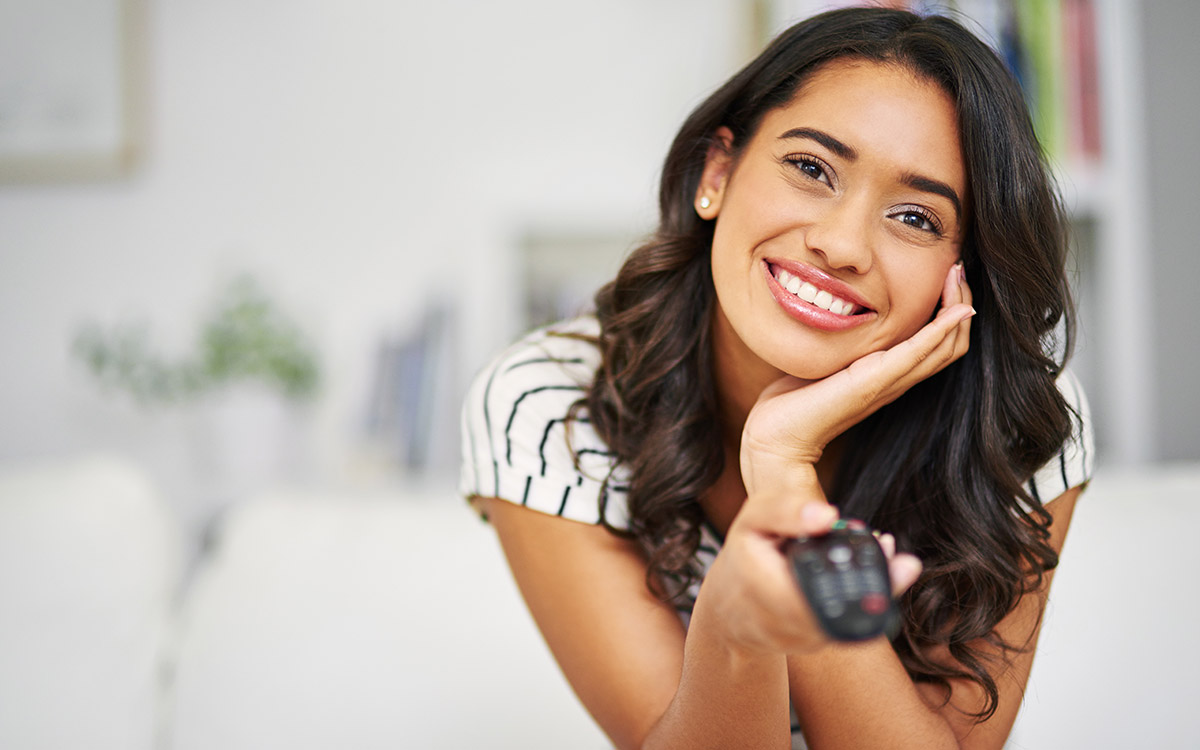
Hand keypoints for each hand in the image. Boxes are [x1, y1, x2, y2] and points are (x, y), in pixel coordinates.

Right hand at [700, 476, 922, 655]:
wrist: (728, 607)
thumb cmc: (745, 553)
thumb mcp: (753, 519)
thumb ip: (785, 510)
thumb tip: (828, 515)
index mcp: (764, 586)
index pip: (818, 592)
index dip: (859, 575)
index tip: (886, 549)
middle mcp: (782, 623)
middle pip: (844, 610)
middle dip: (877, 584)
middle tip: (903, 561)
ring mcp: (798, 640)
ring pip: (848, 620)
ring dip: (874, 592)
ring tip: (889, 562)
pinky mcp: (811, 647)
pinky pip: (843, 625)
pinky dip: (860, 603)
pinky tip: (869, 580)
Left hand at [741, 263, 973, 495]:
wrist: (777, 437)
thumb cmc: (794, 400)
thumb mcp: (827, 361)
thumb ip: (843, 345)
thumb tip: (838, 313)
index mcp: (887, 375)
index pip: (937, 344)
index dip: (949, 310)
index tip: (947, 275)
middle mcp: (895, 381)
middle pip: (950, 345)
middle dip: (960, 302)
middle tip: (959, 268)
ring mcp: (887, 383)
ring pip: (945, 348)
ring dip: (957, 308)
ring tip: (958, 274)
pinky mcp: (872, 382)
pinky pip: (918, 353)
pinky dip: (941, 330)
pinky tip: (956, 310)